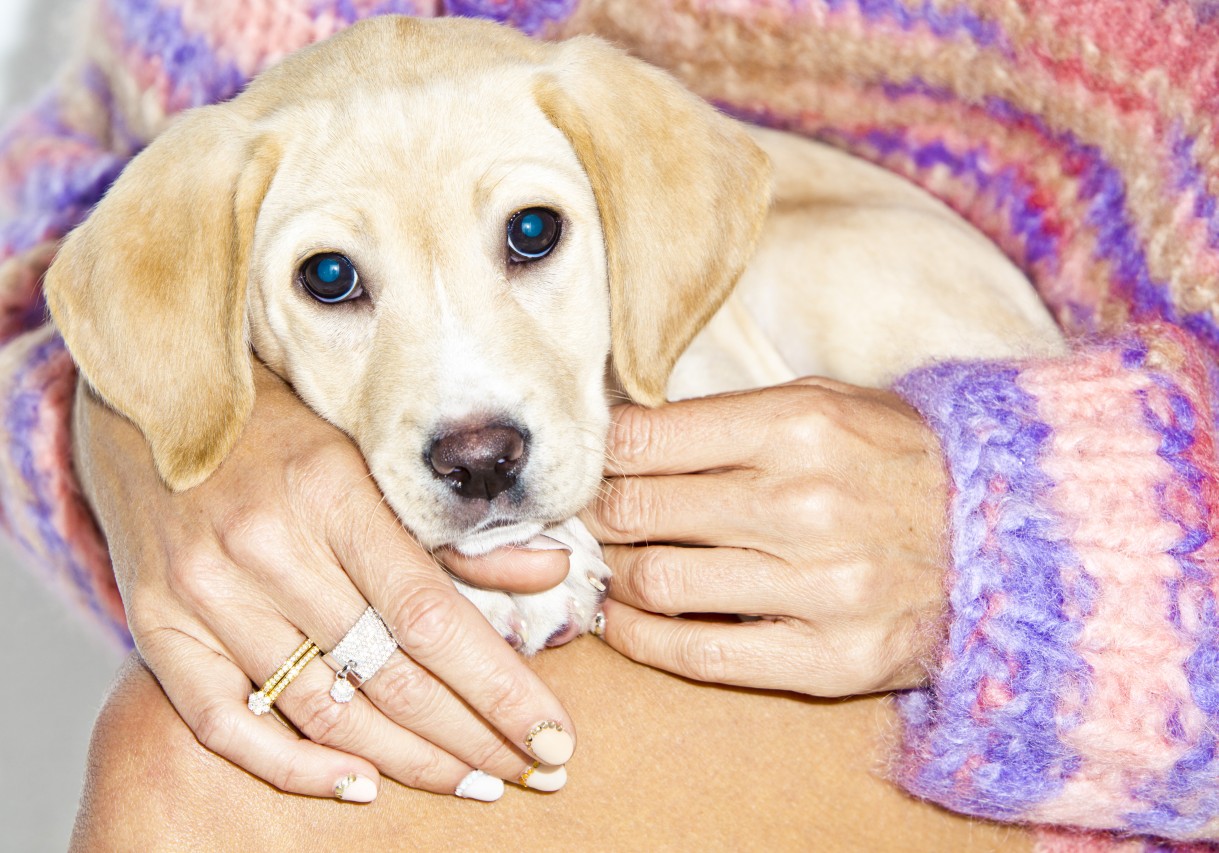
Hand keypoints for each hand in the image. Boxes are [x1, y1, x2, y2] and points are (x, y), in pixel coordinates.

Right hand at [73, 361, 575, 800]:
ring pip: (321, 709)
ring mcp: (203, 591)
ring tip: (471, 782)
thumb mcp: (374, 457)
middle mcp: (264, 547)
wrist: (155, 404)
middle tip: (533, 773)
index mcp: (332, 493)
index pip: (431, 615)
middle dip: (473, 738)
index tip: (553, 737)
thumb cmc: (284, 431)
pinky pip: (225, 725)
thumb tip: (551, 571)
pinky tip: (361, 783)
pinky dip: (295, 767)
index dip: (499, 687)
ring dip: (407, 761)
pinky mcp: (155, 624)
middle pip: (386, 674)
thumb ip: (455, 531)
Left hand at [583, 377, 949, 695]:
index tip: (595, 466)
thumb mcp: (825, 404)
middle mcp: (805, 504)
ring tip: (614, 564)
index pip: (644, 440)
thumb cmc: (898, 461)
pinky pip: (699, 656)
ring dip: (615, 576)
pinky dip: (642, 640)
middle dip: (597, 516)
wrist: (1008, 538)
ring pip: (656, 583)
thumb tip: (623, 442)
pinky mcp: (829, 660)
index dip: (600, 456)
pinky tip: (625, 621)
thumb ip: (727, 419)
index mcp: (799, 425)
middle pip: (637, 512)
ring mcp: (819, 588)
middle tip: (592, 518)